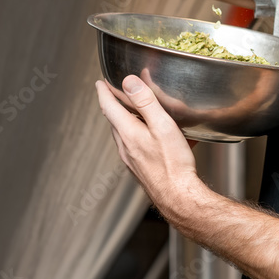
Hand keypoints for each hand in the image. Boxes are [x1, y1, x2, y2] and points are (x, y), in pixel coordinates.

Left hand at [95, 74, 201, 210]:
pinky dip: (139, 136)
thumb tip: (130, 82)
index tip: (100, 83)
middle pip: (114, 121)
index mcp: (128, 133)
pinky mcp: (140, 169)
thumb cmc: (173, 164)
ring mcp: (131, 160)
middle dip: (114, 106)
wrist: (178, 196)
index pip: (109, 107)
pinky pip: (134, 147)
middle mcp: (125, 147)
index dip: (104, 92)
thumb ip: (146, 102)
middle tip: (116, 95)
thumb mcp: (163, 126)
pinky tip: (155, 139)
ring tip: (135, 114)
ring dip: (126, 122)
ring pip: (124, 135)